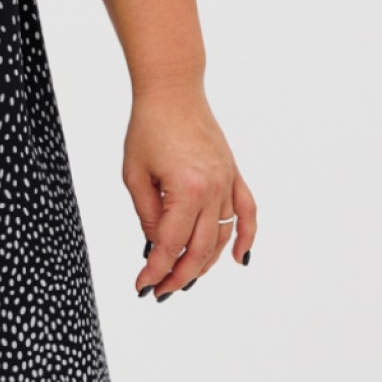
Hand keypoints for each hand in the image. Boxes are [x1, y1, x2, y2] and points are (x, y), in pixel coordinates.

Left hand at [122, 81, 256, 299]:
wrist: (172, 90)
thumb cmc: (148, 127)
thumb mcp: (135, 174)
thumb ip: (147, 214)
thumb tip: (155, 245)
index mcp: (186, 190)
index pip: (169, 244)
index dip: (155, 270)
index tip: (142, 286)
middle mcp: (213, 190)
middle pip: (199, 249)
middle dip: (179, 275)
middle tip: (161, 291)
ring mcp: (227, 182)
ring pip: (221, 237)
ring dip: (205, 263)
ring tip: (185, 278)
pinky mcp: (233, 174)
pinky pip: (247, 212)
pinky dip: (246, 237)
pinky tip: (239, 259)